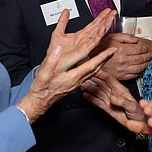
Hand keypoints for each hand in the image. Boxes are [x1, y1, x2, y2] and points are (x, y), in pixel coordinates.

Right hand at [16, 8, 116, 122]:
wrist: (39, 102)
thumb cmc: (41, 90)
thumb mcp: (44, 73)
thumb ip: (52, 61)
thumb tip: (58, 49)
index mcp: (72, 78)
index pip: (91, 66)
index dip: (102, 57)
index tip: (111, 51)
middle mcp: (76, 82)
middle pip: (96, 70)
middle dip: (105, 60)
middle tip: (113, 51)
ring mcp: (76, 85)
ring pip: (92, 73)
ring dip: (100, 64)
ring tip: (106, 57)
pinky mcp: (73, 86)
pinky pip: (87, 76)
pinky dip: (93, 69)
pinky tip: (92, 66)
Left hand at [50, 8, 116, 72]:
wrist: (51, 64)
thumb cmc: (54, 53)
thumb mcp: (58, 33)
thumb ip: (62, 21)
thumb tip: (65, 11)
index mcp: (80, 36)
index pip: (93, 25)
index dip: (100, 17)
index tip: (107, 10)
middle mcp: (85, 41)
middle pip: (98, 28)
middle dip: (106, 19)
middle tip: (113, 11)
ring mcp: (85, 46)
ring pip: (98, 34)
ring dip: (105, 25)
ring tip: (111, 17)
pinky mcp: (83, 52)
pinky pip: (92, 43)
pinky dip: (98, 35)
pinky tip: (102, 28)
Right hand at [82, 70, 145, 129]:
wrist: (138, 123)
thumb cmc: (138, 113)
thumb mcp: (132, 106)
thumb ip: (122, 101)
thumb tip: (112, 98)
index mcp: (121, 90)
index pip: (109, 79)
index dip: (101, 74)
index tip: (94, 70)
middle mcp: (114, 93)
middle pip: (102, 83)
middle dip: (93, 79)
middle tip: (84, 74)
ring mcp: (110, 100)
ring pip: (98, 92)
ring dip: (90, 88)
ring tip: (82, 84)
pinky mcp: (107, 108)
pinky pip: (97, 102)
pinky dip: (91, 98)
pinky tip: (85, 95)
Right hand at [93, 33, 151, 79]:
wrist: (91, 59)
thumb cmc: (101, 47)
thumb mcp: (113, 36)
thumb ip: (126, 37)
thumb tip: (136, 40)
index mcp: (122, 50)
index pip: (140, 49)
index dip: (144, 48)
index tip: (145, 48)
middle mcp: (123, 60)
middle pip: (142, 58)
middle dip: (147, 56)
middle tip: (149, 54)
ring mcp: (122, 70)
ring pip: (140, 68)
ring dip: (146, 64)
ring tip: (147, 61)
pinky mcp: (120, 76)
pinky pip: (134, 75)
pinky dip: (140, 72)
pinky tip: (140, 68)